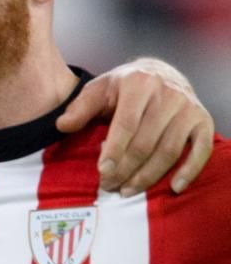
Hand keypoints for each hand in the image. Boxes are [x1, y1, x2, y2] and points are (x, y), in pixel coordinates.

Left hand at [58, 58, 214, 194]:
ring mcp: (189, 109)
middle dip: (126, 168)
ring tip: (127, 190)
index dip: (114, 150)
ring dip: (149, 175)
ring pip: (169, 150)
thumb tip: (62, 126)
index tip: (102, 171)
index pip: (126, 124)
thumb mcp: (99, 89)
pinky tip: (174, 187)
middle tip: (109, 186)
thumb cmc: (124, 86)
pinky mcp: (203, 121)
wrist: (160, 73)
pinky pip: (201, 149)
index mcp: (139, 84)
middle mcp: (168, 95)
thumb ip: (81, 107)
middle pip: (146, 142)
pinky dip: (190, 170)